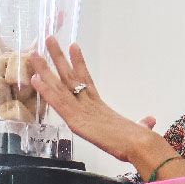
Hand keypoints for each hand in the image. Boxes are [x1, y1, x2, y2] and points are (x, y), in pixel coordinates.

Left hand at [29, 36, 155, 161]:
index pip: (86, 80)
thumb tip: (149, 120)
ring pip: (60, 86)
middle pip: (70, 76)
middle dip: (58, 57)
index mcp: (101, 107)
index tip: (73, 46)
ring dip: (45, 69)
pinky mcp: (77, 120)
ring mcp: (82, 110)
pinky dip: (46, 90)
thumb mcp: (139, 129)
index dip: (79, 63)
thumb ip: (141, 123)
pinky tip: (35, 79)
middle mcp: (90, 104)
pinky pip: (57, 103)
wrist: (140, 144)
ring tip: (35, 52)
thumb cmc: (140, 139)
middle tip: (49, 39)